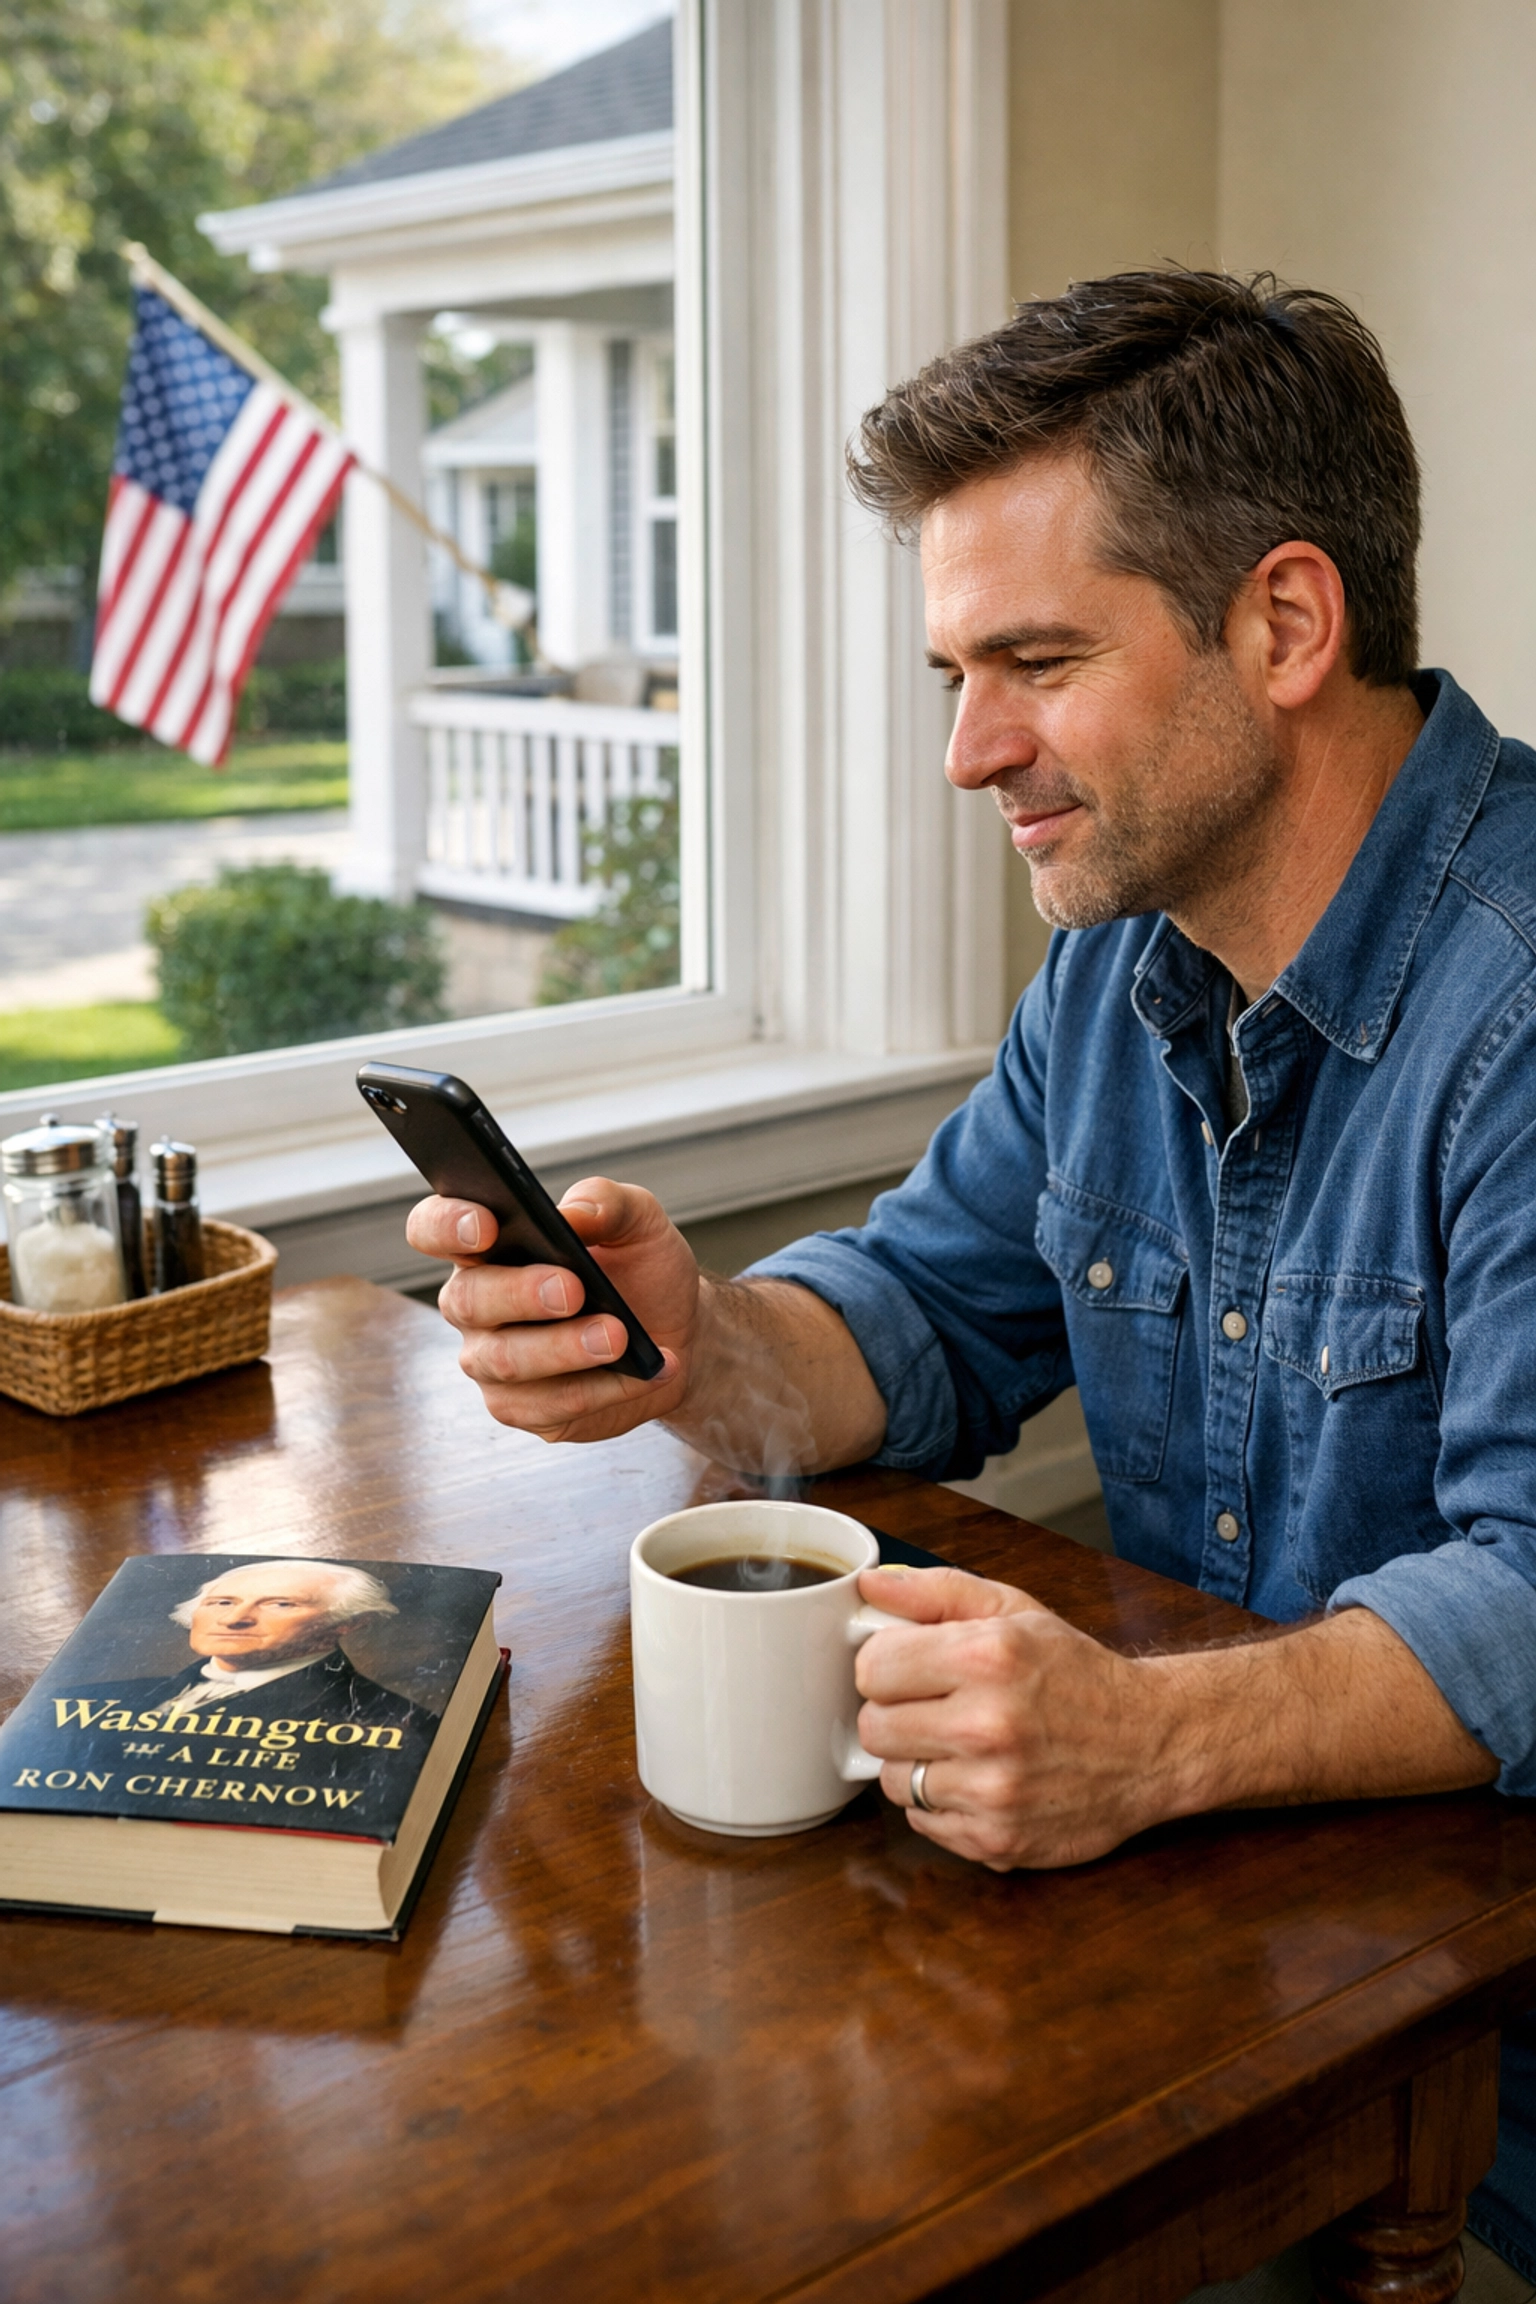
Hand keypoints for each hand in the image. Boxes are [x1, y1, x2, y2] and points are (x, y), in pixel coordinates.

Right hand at [404, 1178, 698, 1442]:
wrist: (679, 1335)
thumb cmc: (644, 1270)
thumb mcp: (639, 1222)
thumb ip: (606, 1202)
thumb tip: (573, 1213)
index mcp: (489, 1245)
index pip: (434, 1228)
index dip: (446, 1226)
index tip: (487, 1225)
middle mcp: (477, 1302)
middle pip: (467, 1300)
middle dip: (520, 1294)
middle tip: (573, 1289)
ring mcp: (492, 1359)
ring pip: (504, 1360)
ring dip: (564, 1348)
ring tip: (618, 1336)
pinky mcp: (522, 1407)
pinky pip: (545, 1406)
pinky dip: (599, 1388)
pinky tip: (641, 1372)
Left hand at [852, 1565, 1178, 1869]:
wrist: (1151, 1743)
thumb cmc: (1077, 1674)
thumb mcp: (1015, 1611)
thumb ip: (936, 1592)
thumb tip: (869, 1584)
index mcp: (987, 1658)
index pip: (872, 1668)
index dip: (885, 1666)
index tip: (908, 1668)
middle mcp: (988, 1726)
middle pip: (874, 1728)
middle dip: (895, 1714)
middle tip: (932, 1707)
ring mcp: (993, 1792)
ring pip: (891, 1781)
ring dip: (915, 1763)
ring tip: (959, 1746)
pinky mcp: (997, 1841)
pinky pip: (923, 1823)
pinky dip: (941, 1804)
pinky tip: (978, 1780)